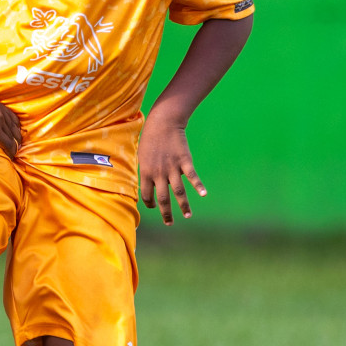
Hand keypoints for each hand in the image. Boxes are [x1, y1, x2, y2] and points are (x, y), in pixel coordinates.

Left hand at [0, 84, 21, 161]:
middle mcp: (0, 118)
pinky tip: (13, 128)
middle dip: (15, 145)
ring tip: (16, 142)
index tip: (11, 158)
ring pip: (14, 124)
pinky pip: (11, 114)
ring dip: (16, 134)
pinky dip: (14, 123)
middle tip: (14, 151)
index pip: (8, 144)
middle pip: (13, 135)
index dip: (11, 152)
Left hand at [138, 111, 205, 225]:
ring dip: (183, 206)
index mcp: (146, 172)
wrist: (163, 123)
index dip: (150, 204)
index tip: (154, 207)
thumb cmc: (150, 139)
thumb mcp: (142, 155)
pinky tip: (204, 194)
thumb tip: (148, 183)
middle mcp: (159, 173)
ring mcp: (172, 168)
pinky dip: (199, 186)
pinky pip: (192, 177)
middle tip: (169, 223)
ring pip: (178, 192)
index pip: (147, 195)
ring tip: (187, 216)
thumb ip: (146, 171)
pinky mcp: (185, 161)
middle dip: (166, 213)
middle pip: (163, 198)